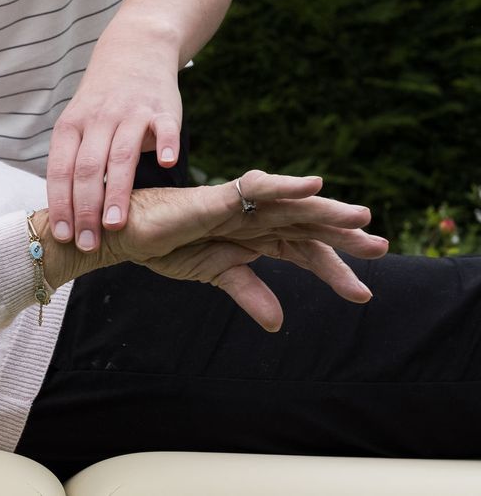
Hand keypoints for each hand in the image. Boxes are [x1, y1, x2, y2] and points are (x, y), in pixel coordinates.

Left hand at [46, 48, 181, 251]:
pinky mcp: (162, 108)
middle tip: (89, 243)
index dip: (61, 204)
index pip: (60, 170)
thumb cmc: (101, 102)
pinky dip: (167, 145)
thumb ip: (72, 163)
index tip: (63, 235)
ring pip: (121, 155)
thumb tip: (65, 214)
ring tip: (115, 225)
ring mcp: (131, 113)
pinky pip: (165, 128)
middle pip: (88, 169)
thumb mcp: (77, 124)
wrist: (134, 50)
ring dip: (117, 192)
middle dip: (85, 209)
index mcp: (71, 126)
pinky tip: (168, 165)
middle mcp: (98, 119)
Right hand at [100, 170, 388, 330]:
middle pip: (309, 226)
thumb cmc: (167, 247)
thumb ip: (250, 293)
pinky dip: (286, 185)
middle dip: (344, 239)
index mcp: (257, 236)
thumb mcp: (216, 275)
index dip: (334, 272)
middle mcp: (255, 217)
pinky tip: (314, 185)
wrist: (128, 236)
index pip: (305, 251)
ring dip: (327, 209)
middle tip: (381, 250)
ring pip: (293, 205)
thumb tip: (278, 325)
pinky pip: (258, 187)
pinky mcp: (220, 196)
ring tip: (361, 218)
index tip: (362, 295)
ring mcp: (240, 205)